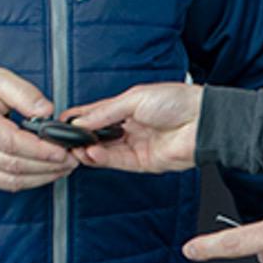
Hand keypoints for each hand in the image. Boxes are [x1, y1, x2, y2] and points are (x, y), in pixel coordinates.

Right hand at [0, 65, 78, 190]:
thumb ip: (24, 93)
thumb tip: (47, 111)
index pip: (10, 142)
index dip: (39, 149)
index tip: (62, 149)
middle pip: (14, 164)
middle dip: (48, 164)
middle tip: (72, 157)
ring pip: (13, 179)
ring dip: (44, 176)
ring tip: (66, 165)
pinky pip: (8, 184)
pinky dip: (32, 181)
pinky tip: (49, 171)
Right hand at [67, 82, 201, 172]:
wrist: (202, 121)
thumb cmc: (177, 102)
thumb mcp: (135, 99)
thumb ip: (105, 112)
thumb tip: (80, 120)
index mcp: (127, 108)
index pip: (95, 114)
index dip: (78, 119)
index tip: (59, 123)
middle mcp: (129, 128)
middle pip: (97, 136)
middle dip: (79, 138)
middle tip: (62, 139)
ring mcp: (135, 146)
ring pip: (104, 152)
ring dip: (87, 150)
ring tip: (74, 148)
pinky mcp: (142, 163)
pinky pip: (116, 162)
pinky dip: (101, 159)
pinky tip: (90, 153)